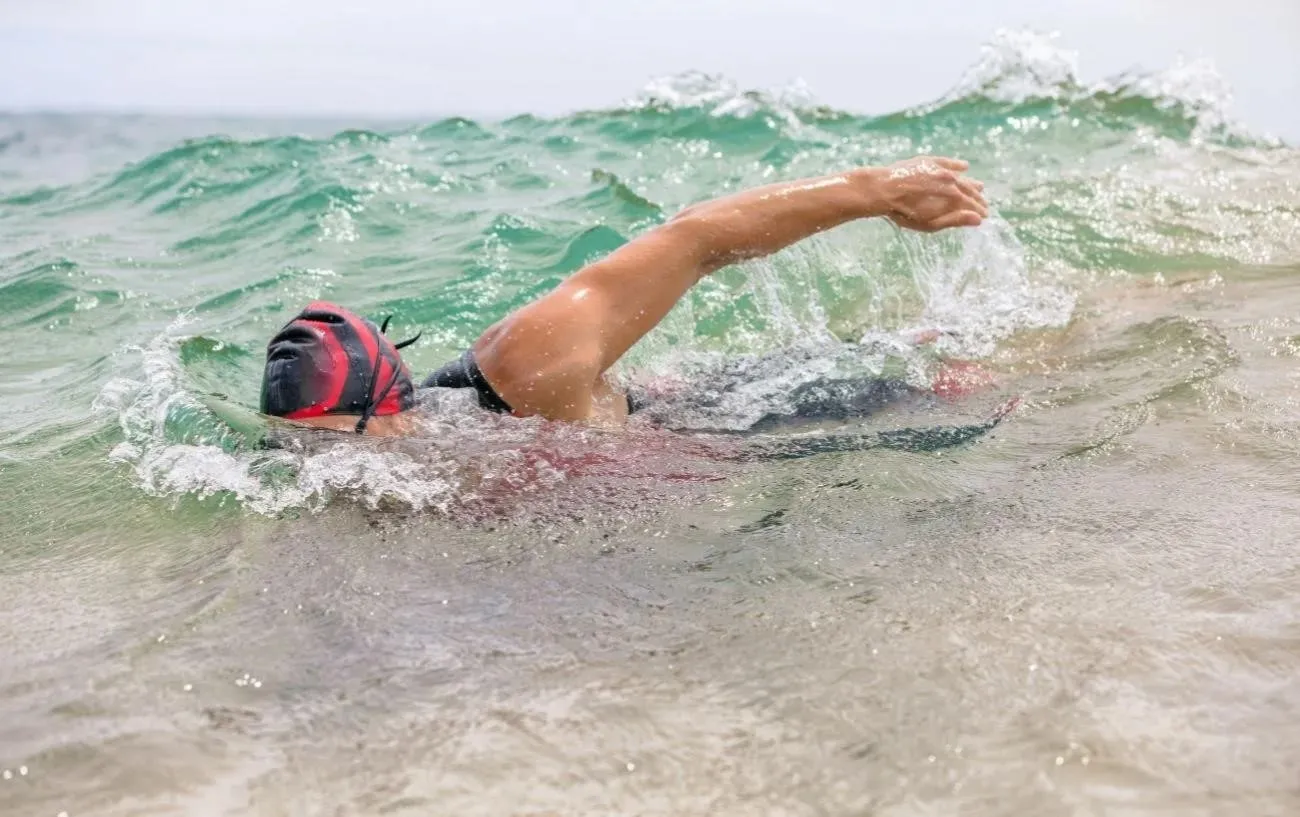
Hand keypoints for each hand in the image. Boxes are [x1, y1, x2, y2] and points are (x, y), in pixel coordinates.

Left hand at [870, 156, 987, 232]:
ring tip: (979, 186)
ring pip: (959, 175)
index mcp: (951, 195)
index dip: (978, 210)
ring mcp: (938, 168)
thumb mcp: (929, 223)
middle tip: (984, 204)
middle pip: (967, 188)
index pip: (970, 203)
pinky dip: (956, 164)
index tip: (985, 215)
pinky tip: (964, 166)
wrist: (882, 190)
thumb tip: (978, 219)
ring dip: (970, 182)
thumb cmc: (904, 212)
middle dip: (977, 197)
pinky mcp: (927, 161)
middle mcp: (949, 178)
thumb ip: (954, 220)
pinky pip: (946, 162)